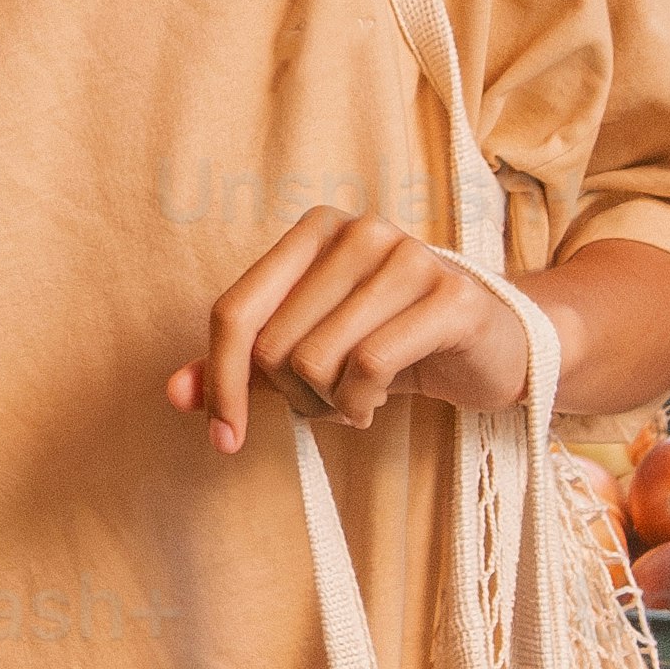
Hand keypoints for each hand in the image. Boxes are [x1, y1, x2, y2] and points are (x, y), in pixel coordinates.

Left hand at [168, 211, 534, 451]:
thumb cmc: (392, 344)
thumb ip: (240, 367)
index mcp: (314, 231)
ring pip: (317, 359)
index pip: (234, 311)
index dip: (220, 381)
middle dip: (291, 397)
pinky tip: (375, 403)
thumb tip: (176, 392)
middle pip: (273, 345)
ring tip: (353, 400)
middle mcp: (358, 231)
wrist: (493, 347)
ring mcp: (409, 257)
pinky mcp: (451, 296)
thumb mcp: (310, 353)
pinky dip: (361, 403)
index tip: (223, 437)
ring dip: (327, 404)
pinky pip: (369, 366)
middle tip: (326, 402)